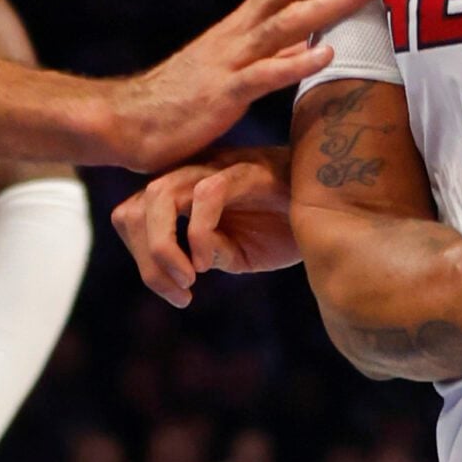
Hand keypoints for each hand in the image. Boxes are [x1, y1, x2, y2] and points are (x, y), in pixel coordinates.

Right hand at [106, 0, 380, 171]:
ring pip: (289, 22)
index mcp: (242, 23)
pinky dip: (296, 63)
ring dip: (333, 1)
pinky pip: (265, 76)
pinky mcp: (225, 93)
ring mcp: (233, 59)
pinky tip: (327, 54)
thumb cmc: (181, 98)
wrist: (126, 121)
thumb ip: (263, 49)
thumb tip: (306, 39)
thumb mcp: (228, 64)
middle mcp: (241, 31)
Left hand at [112, 146, 299, 306]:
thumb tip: (183, 264)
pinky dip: (198, 233)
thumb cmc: (281, 227)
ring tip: (188, 281)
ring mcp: (216, 168)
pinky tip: (208, 262)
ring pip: (160, 195)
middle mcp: (191, 175)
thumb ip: (204, 254)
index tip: (174, 292)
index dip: (139, 257)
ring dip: (164, 248)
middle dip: (146, 260)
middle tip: (179, 293)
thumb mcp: (235, 252)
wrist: (331, 211)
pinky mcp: (246, 169)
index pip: (130, 215)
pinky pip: (206, 192)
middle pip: (135, 207)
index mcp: (181, 193)